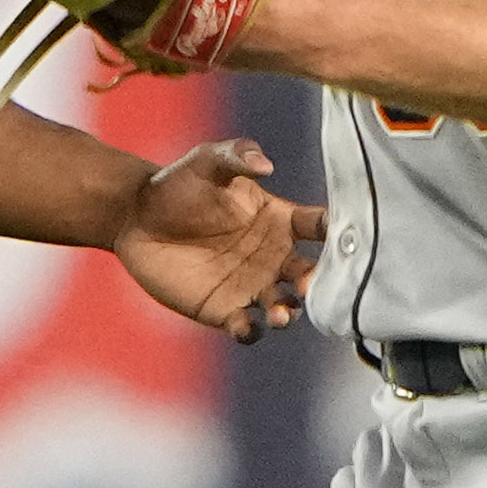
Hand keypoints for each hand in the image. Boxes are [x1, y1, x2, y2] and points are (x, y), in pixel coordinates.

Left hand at [113, 137, 323, 340]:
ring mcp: (251, 285)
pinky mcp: (223, 310)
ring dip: (287, 312)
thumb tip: (266, 166)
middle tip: (310, 284)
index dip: (338, 231)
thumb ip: (235, 156)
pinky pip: (246, 327)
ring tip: (280, 312)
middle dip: (317, 282)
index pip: (320, 226)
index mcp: (279, 220)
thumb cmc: (177, 186)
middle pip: (309, 273)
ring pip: (283, 306)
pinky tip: (246, 326)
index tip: (350, 238)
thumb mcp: (206, 161)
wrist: (136, 218)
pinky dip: (250, 331)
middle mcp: (273, 256)